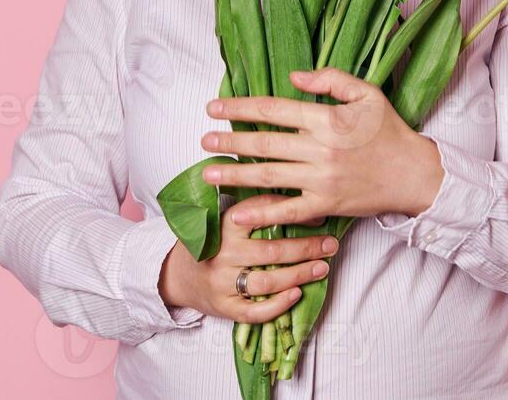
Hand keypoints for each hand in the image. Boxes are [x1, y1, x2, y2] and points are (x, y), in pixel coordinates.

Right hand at [158, 193, 339, 322]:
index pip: (261, 213)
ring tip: (322, 268)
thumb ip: (255, 210)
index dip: (292, 211)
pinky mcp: (224, 307)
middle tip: (330, 244)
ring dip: (299, 275)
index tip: (320, 213)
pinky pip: (255, 311)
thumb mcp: (226, 219)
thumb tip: (299, 196)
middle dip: (306, 247)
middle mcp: (223, 253)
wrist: (177, 275)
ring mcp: (223, 282)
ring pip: (267, 281)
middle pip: (271, 251)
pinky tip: (297, 294)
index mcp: (225, 225)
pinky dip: (278, 305)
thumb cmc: (212, 243)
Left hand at [199, 67, 445, 228]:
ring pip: (269, 176)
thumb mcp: (366, 93)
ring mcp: (321, 179)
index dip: (241, 107)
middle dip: (229, 141)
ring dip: (235, 174)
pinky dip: (262, 213)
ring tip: (207, 172)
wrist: (413, 173)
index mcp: (327, 119)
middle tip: (203, 140)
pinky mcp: (326, 204)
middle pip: (265, 143)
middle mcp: (320, 149)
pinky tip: (238, 213)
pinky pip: (288, 210)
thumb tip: (293, 76)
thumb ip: (330, 79)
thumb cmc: (389, 130)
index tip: (215, 108)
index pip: (275, 110)